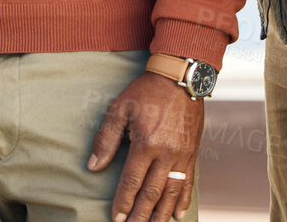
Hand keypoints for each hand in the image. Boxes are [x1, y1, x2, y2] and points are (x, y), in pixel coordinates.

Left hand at [88, 71, 200, 221]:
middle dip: (141, 215)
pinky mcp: (192, 154)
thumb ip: (106, 139)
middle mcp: (166, 154)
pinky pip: (188, 183)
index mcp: (146, 143)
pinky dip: (183, 201)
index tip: (115, 218)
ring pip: (171, 193)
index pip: (132, 181)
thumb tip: (93, 166)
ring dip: (161, 214)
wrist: (180, 78)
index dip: (123, 202)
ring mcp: (182, 156)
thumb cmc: (146, 92)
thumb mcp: (120, 109)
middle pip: (152, 193)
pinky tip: (177, 215)